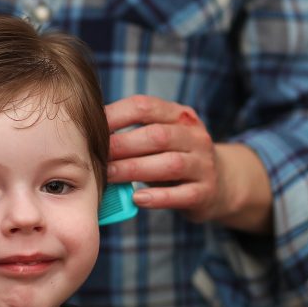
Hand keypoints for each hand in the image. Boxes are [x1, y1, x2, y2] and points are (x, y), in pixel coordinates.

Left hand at [105, 95, 272, 232]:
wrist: (221, 182)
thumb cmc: (173, 156)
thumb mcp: (161, 136)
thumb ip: (133, 131)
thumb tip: (86, 131)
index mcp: (179, 116)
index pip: (145, 107)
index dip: (116, 115)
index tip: (91, 127)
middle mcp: (195, 137)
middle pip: (157, 136)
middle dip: (122, 145)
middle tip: (96, 155)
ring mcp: (203, 165)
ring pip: (170, 164)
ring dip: (135, 169)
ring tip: (109, 176)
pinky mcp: (206, 192)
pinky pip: (182, 195)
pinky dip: (158, 198)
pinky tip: (136, 199)